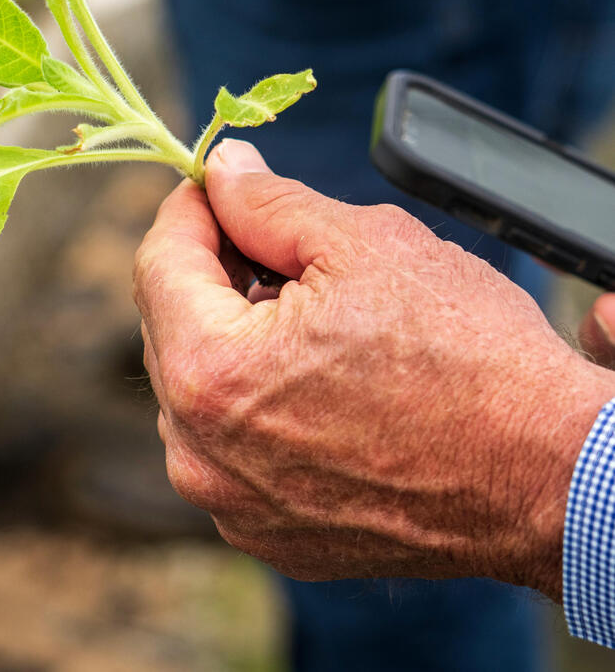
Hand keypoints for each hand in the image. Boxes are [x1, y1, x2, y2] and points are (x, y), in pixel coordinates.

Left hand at [134, 140, 614, 599]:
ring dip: (235, 336)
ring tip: (309, 316)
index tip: (217, 186)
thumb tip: (224, 170)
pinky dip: (257, 399)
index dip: (189, 208)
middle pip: (172, 324)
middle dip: (215, 270)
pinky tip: (317, 378)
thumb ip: (268, 202)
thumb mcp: (363, 244)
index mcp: (210, 372)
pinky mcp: (267, 531)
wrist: (544, 472)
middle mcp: (200, 453)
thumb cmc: (468, 359)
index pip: (158, 261)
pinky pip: (232, 443)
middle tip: (272, 241)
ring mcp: (232, 503)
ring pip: (200, 385)